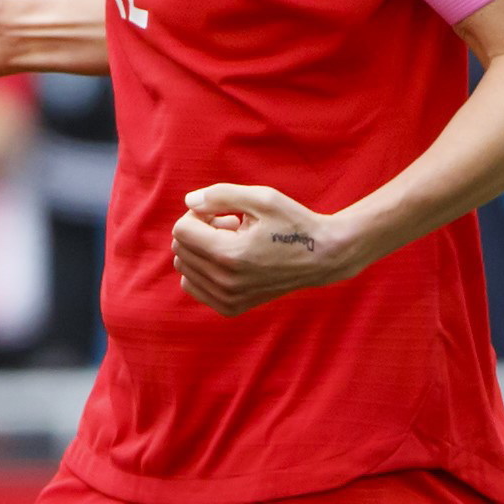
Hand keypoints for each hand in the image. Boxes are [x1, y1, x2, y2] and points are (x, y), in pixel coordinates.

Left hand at [170, 185, 358, 315]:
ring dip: (201, 250)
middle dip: (199, 231)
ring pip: (184, 268)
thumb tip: (189, 202)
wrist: (323, 257)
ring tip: (232, 242)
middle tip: (230, 225)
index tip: (223, 214)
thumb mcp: (262, 198)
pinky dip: (202, 270)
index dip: (197, 215)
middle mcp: (226, 281)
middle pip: (180, 248)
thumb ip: (220, 195)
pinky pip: (194, 286)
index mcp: (230, 254)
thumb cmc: (293, 223)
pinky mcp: (231, 308)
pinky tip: (229, 260)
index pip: (181, 230)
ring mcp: (228, 298)